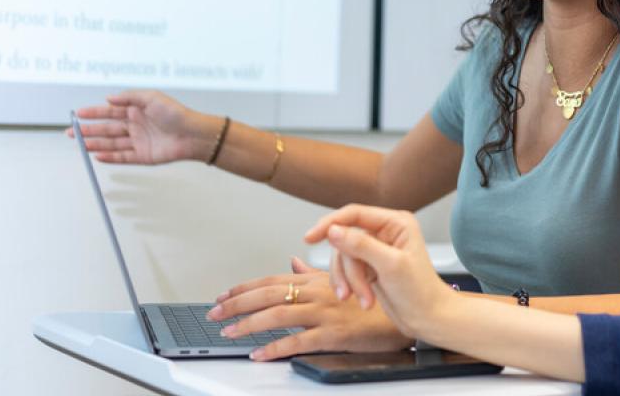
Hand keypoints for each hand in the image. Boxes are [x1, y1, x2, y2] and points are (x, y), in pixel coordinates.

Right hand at [70, 90, 217, 163]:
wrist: (193, 134)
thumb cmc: (176, 114)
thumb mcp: (152, 97)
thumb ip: (129, 97)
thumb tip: (109, 98)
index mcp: (137, 111)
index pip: (110, 111)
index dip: (94, 113)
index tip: (79, 114)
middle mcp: (136, 126)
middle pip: (107, 129)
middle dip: (89, 131)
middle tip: (72, 132)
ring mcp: (138, 142)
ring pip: (112, 143)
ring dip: (95, 144)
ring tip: (80, 144)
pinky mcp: (143, 156)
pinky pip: (122, 157)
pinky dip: (110, 157)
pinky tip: (97, 155)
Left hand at [206, 256, 411, 360]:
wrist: (404, 313)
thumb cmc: (374, 299)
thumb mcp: (342, 280)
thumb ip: (313, 273)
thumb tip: (292, 264)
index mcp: (317, 279)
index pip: (271, 280)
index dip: (244, 287)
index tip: (224, 295)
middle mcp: (317, 292)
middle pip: (268, 295)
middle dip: (236, 304)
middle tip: (214, 314)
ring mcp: (325, 312)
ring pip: (277, 316)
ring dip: (248, 325)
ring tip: (228, 333)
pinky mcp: (334, 333)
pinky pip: (298, 341)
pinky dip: (275, 348)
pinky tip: (259, 354)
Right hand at [303, 204, 461, 340]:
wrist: (428, 319)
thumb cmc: (420, 292)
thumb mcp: (390, 265)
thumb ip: (361, 245)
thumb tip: (333, 230)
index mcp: (396, 223)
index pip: (354, 214)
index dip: (330, 224)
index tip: (310, 238)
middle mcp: (386, 232)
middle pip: (345, 240)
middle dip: (347, 269)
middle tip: (350, 293)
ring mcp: (376, 250)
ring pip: (344, 258)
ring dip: (349, 281)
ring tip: (363, 300)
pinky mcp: (370, 267)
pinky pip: (347, 271)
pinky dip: (349, 286)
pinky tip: (362, 300)